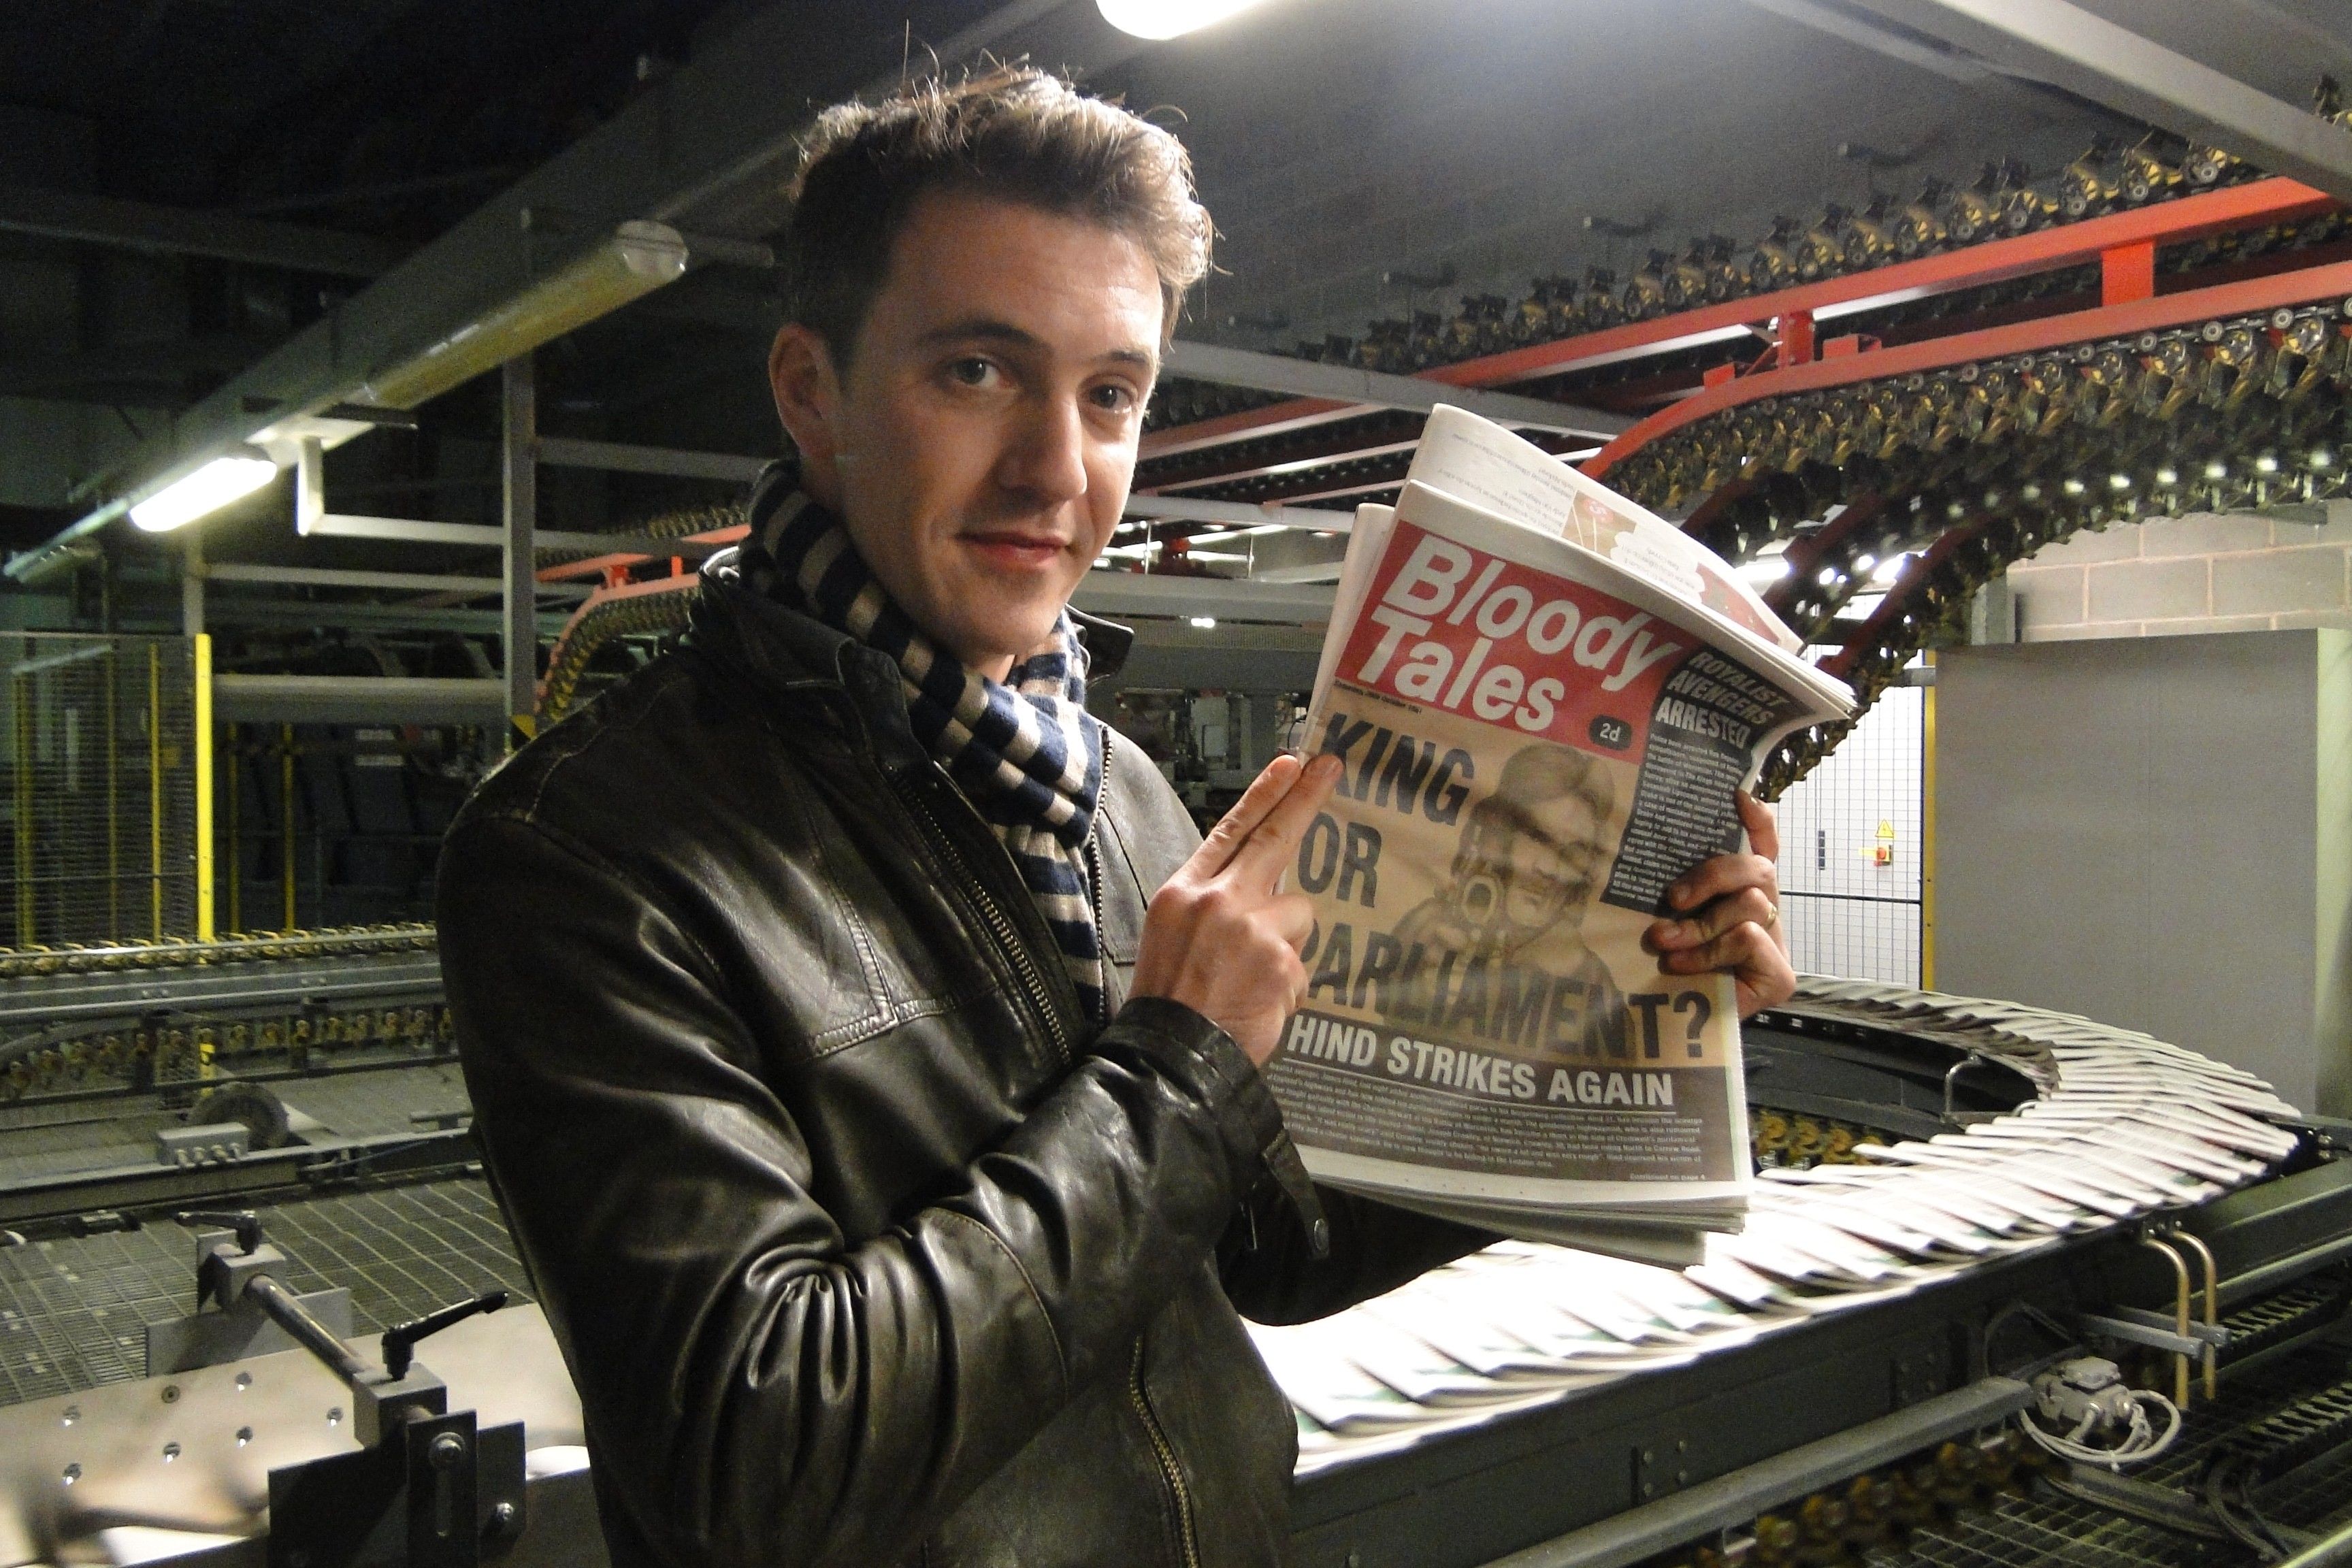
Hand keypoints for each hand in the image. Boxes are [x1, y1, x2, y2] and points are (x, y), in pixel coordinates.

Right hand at [1132, 752, 1340, 1065]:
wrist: (1170, 1056)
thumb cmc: (1171, 1001)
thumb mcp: (1172, 935)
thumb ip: (1214, 902)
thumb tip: (1263, 886)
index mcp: (1184, 891)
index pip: (1229, 831)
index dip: (1263, 795)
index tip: (1290, 764)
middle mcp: (1218, 900)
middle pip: (1273, 838)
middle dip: (1305, 798)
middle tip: (1331, 764)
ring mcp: (1251, 928)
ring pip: (1299, 913)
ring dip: (1287, 944)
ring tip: (1251, 980)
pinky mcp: (1281, 962)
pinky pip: (1302, 965)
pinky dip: (1287, 987)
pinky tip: (1258, 1005)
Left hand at [1641, 790, 1794, 1018]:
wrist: (1674, 1032)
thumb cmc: (1668, 966)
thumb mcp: (1667, 916)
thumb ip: (1678, 884)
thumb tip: (1667, 835)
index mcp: (1742, 892)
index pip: (1765, 844)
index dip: (1758, 820)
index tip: (1737, 797)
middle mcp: (1766, 911)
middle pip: (1758, 867)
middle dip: (1712, 875)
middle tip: (1673, 897)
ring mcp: (1779, 944)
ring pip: (1750, 904)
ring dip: (1699, 924)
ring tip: (1663, 941)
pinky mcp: (1781, 976)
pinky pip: (1748, 939)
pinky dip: (1709, 951)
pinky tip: (1680, 965)